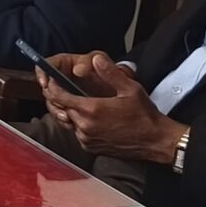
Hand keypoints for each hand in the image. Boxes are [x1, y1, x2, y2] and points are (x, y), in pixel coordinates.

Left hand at [38, 53, 181, 163]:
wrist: (154, 141)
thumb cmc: (144, 114)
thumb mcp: (130, 89)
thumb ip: (110, 73)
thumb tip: (96, 59)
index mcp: (91, 110)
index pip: (60, 97)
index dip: (52, 88)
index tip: (50, 81)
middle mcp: (85, 126)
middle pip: (61, 110)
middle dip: (59, 99)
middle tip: (62, 89)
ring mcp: (87, 139)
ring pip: (68, 122)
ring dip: (69, 112)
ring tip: (75, 101)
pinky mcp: (91, 147)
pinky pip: (77, 133)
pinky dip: (77, 124)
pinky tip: (87, 117)